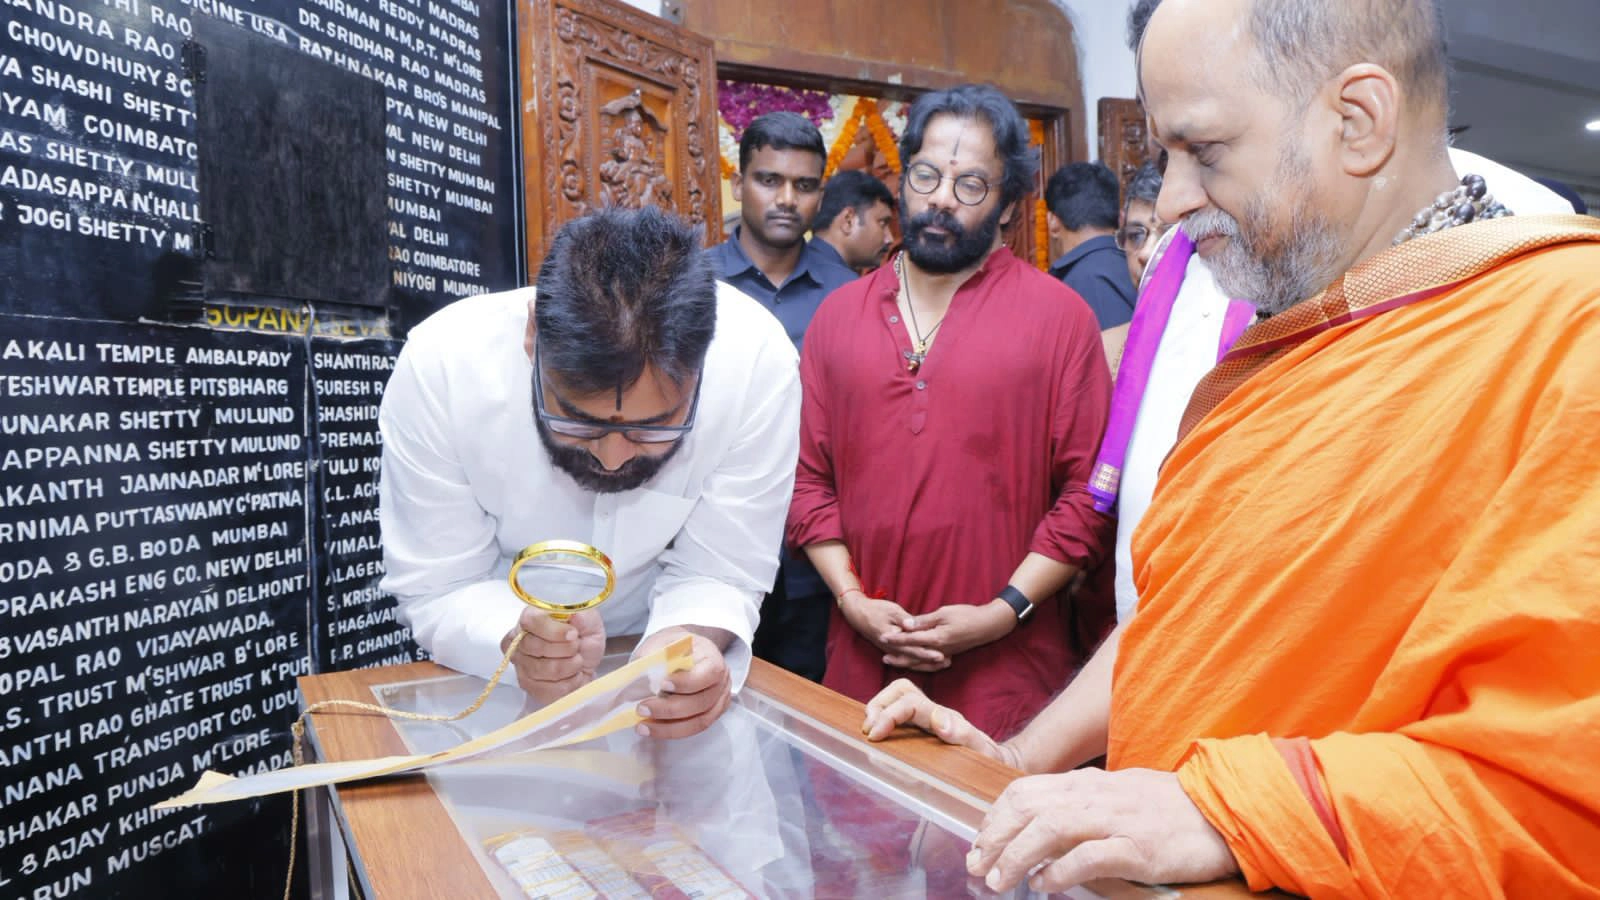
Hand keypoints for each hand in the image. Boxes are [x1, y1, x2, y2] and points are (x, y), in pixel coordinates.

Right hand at [502, 607, 604, 703]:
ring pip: (544, 669)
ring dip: (570, 666)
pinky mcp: (528, 686)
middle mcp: (520, 640)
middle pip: (536, 647)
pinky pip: (549, 689)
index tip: (573, 634)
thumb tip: (576, 616)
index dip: (553, 630)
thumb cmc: (584, 637)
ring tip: (577, 660)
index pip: (531, 621)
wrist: (588, 661)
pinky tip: (572, 675)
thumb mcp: (590, 621)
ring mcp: (521, 665)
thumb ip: (584, 616)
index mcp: (531, 617)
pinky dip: (569, 683)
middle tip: (577, 646)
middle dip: (566, 649)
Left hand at [632, 628, 732, 739]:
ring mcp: (719, 700)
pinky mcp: (711, 715)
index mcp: (713, 657)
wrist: (682, 654)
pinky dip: (672, 731)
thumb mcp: (661, 643)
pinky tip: (653, 729)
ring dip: (668, 727)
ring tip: (643, 725)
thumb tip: (640, 678)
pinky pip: (694, 728)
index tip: (662, 685)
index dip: (687, 682)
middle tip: (642, 708)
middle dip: (669, 710)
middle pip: (701, 702)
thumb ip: (653, 658)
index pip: (708, 673)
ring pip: (699, 721)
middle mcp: (721, 681)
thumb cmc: (672, 648)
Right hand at [837, 592, 948, 670]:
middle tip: (948, 661)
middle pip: (915, 657)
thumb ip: (902, 619)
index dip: (927, 652)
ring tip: (945, 663)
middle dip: (931, 660)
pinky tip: (932, 662)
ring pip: (912, 661)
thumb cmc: (876, 610)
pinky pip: (908, 659)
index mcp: (892, 639)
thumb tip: (912, 626)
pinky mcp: (893, 650)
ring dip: (928, 663)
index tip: (941, 655)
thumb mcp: (890, 611)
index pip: (912, 648)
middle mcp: (892, 649)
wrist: (858, 615)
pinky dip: (920, 661)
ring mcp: (892, 651)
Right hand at [860, 678, 1019, 765]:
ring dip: (878, 708)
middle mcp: (933, 713)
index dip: (889, 714)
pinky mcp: (922, 727)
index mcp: (944, 717)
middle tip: (868, 729)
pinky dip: (884, 717)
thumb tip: (940, 721)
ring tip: (869, 730)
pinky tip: (877, 734)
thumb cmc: (990, 760)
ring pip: (897, 696)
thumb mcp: (982, 751)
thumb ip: (964, 736)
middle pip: (900, 690)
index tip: (874, 735)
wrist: (999, 762)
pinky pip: (900, 712)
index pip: (910, 702)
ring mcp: (927, 718)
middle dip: (879, 704)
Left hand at [880, 600, 1014, 661]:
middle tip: (883, 657)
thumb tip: (905, 625)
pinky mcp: (950, 655)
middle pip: (914, 656)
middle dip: (898, 656)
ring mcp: (945, 654)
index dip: (896, 639)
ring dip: (907, 662)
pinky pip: (931, 664)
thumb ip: (923, 621)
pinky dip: (921, 665)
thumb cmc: (966, 615)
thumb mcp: (943, 613)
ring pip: (922, 663)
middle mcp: (939, 650)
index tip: (883, 638)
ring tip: (894, 661)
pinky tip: (914, 664)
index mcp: (936, 639)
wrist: (988, 625)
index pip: (911, 640)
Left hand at [967, 768, 1238, 893]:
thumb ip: (1081, 805)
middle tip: (977, 865)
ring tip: (999, 880)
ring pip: (1049, 828)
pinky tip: (1045, 885)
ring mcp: (1116, 819)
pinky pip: (1088, 856)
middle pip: (1028, 807)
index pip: (1025, 790)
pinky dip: (1060, 871)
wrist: (1224, 812)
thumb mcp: (1118, 796)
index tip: (980, 841)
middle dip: (994, 836)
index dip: (996, 816)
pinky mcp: (1138, 847)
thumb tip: (1042, 825)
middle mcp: (1095, 795)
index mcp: (1088, 783)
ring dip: (1017, 855)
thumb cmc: (1171, 808)